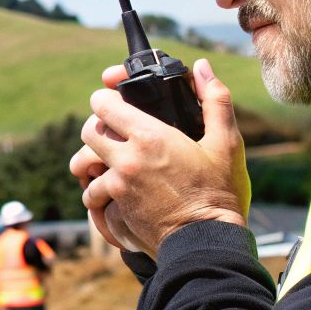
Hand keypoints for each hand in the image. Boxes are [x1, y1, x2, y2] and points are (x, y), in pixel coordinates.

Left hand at [70, 59, 248, 257]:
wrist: (207, 242)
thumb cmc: (219, 192)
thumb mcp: (227, 143)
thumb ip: (215, 100)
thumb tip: (202, 67)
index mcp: (150, 136)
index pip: (103, 104)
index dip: (105, 98)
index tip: (112, 99)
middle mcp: (127, 158)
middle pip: (88, 131)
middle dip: (96, 128)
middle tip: (112, 132)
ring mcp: (118, 185)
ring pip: (83, 164)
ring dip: (91, 162)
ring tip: (105, 163)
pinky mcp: (115, 208)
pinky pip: (92, 194)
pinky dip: (97, 191)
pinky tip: (111, 191)